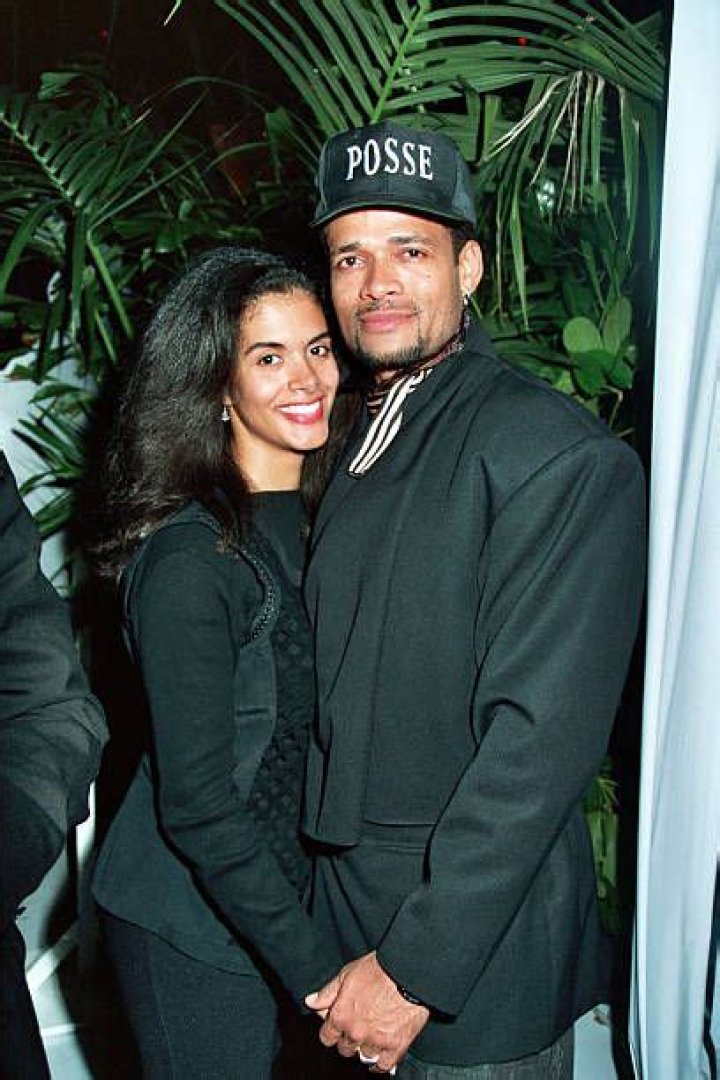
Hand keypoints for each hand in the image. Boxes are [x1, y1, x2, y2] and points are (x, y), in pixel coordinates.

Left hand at [305, 951, 429, 1072]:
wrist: (408, 972)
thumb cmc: (379, 969)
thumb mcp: (347, 974)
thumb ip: (327, 992)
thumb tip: (311, 1002)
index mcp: (340, 1016)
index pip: (327, 1037)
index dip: (332, 1031)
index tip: (338, 1026)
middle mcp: (355, 1032)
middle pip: (345, 1049)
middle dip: (349, 1039)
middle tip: (358, 1027)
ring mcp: (375, 1041)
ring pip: (363, 1056)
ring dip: (366, 1047)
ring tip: (373, 1035)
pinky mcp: (395, 1046)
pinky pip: (383, 1066)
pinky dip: (380, 1063)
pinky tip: (381, 1055)